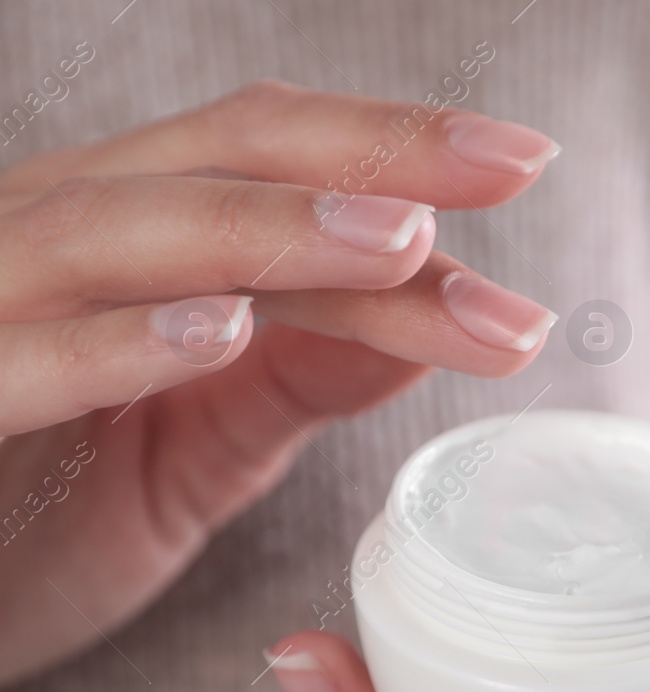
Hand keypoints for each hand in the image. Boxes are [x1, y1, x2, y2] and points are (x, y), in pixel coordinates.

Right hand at [0, 81, 560, 685]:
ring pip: (118, 233)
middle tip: (505, 176)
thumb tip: (445, 312)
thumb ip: (307, 375)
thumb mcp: (207, 443)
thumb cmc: (46, 516)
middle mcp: (45, 240)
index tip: (526, 160)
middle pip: (215, 162)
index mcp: (123, 239)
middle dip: (368, 164)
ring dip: (267, 232)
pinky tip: (222, 331)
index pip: (265, 151)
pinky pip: (19, 361)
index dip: (393, 144)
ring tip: (397, 243)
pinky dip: (117, 343)